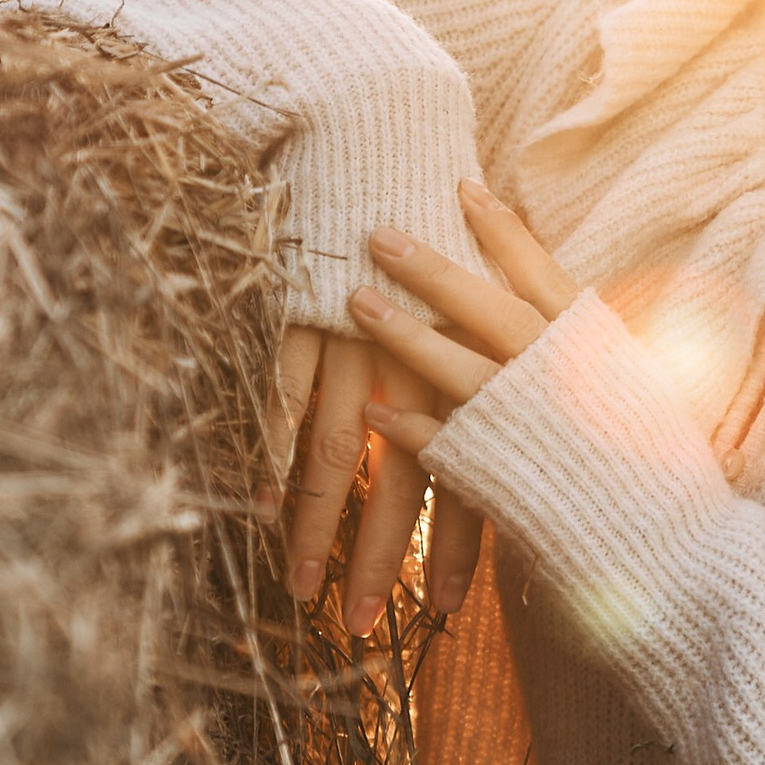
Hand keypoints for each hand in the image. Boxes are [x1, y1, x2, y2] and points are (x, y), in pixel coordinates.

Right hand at [256, 183, 579, 632]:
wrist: (380, 134)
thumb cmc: (434, 220)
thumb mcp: (483, 296)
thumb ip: (494, 368)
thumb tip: (505, 443)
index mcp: (474, 359)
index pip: (476, 469)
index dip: (464, 544)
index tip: (453, 614)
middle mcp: (421, 360)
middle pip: (406, 480)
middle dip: (385, 562)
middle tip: (368, 630)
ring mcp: (356, 343)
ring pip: (337, 453)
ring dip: (319, 532)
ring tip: (303, 593)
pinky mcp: (301, 319)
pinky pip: (283, 401)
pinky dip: (270, 458)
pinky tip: (259, 513)